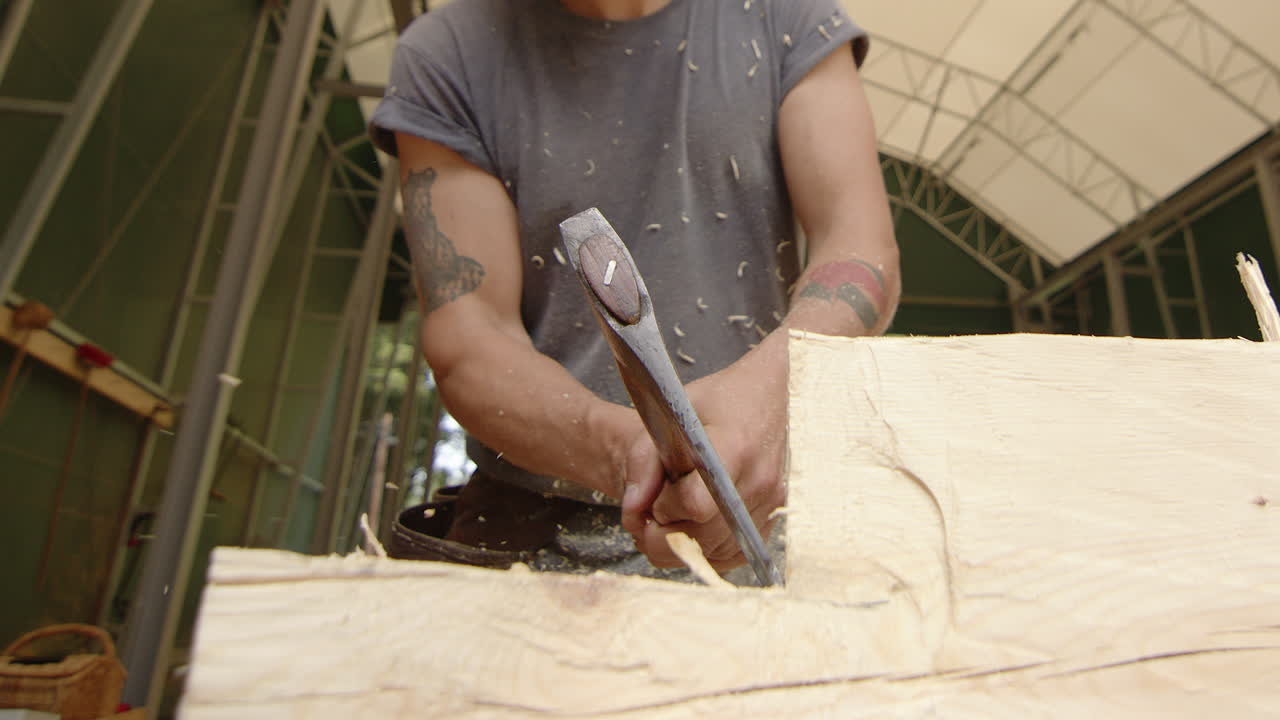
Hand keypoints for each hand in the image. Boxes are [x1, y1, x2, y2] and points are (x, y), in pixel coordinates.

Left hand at [620, 343, 787, 571]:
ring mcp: (770, 502)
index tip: (657, 493)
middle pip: (703, 536)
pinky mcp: (772, 517)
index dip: (665, 507)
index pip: (696, 504)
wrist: (765, 394)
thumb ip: (644, 459)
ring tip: (671, 512)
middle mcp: (759, 480)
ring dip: (682, 542)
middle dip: (664, 532)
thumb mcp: (670, 413)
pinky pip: (732, 554)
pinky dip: (706, 547)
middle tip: (652, 510)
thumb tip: (633, 510)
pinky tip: (693, 523)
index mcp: (733, 447)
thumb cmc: (717, 400)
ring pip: (714, 552)